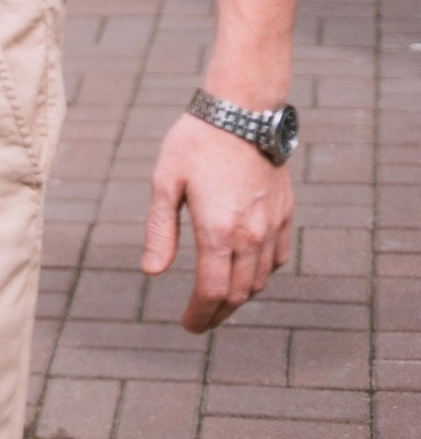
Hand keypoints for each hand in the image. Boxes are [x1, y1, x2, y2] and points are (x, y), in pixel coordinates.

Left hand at [142, 111, 293, 331]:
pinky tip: (247, 274)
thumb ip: (160, 231)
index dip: (200, 315)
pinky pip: (278, 259)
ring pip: (261, 280)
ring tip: (218, 302)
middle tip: (200, 321)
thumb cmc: (195, 143)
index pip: (212, 291)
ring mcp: (272, 226)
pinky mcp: (285, 214)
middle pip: (238, 293)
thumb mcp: (165, 183)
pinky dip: (262, 275)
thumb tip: (152, 272)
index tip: (188, 326)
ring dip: (239, 297)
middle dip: (218, 313)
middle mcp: (251, 235)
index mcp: (218, 231)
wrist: (242, 112)